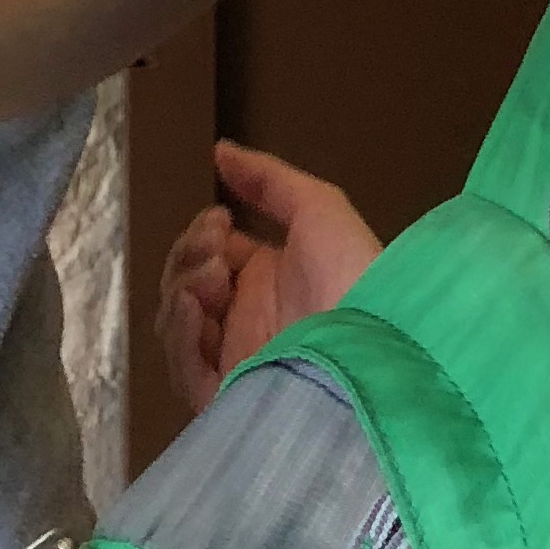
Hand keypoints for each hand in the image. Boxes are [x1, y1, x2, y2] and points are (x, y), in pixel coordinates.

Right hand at [155, 140, 380, 419]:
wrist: (372, 349)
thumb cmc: (351, 272)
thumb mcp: (317, 208)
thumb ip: (267, 178)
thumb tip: (220, 151)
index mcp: (265, 281)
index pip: (209, 256)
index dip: (202, 234)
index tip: (219, 220)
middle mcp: (245, 320)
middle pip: (185, 287)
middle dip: (188, 257)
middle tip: (215, 250)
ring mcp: (233, 359)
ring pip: (177, 325)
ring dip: (183, 289)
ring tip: (214, 278)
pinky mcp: (226, 397)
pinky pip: (184, 369)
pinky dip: (179, 334)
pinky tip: (194, 307)